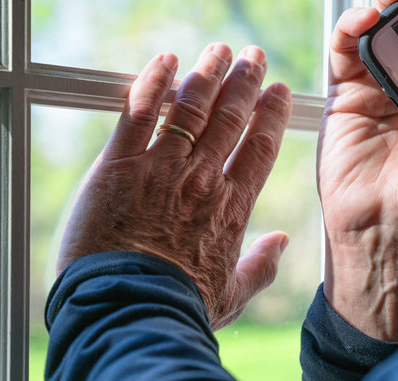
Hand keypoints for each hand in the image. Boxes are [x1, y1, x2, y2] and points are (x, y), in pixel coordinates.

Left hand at [56, 44, 292, 329]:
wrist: (130, 311)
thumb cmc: (179, 309)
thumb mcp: (231, 296)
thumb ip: (260, 267)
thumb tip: (279, 243)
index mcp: (232, 208)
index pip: (259, 147)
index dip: (271, 114)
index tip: (277, 92)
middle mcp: (202, 179)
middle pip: (230, 116)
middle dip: (244, 81)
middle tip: (252, 58)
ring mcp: (161, 168)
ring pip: (190, 106)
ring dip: (207, 73)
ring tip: (218, 52)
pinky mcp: (119, 165)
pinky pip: (139, 111)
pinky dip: (153, 81)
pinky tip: (165, 61)